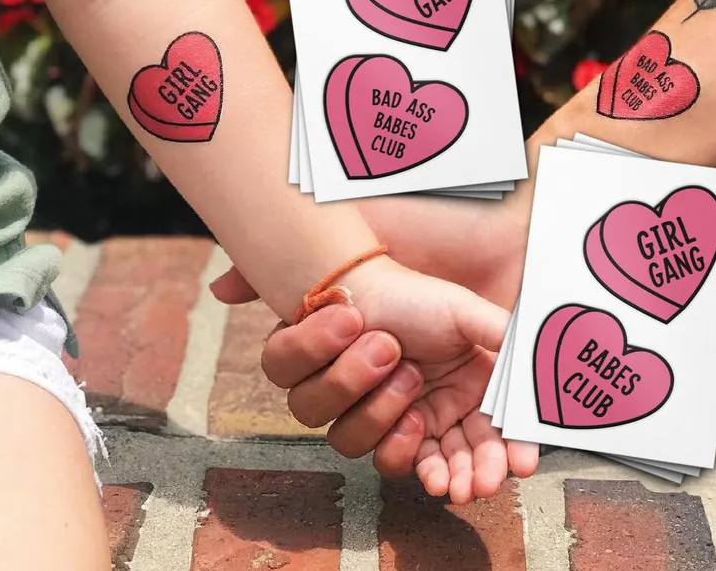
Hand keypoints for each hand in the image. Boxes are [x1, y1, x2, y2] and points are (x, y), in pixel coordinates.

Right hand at [212, 193, 538, 500]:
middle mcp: (364, 380)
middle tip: (397, 357)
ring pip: (376, 450)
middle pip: (330, 422)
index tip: (354, 318)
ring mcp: (408, 403)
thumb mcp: (357, 248)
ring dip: (396, 442)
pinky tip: (459, 468)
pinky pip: (438, 461)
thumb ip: (291, 264)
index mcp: (336, 345)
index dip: (312, 352)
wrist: (496, 250)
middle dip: (358, 393)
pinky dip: (448, 467)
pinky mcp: (456, 417)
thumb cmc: (424, 251)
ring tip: (421, 420)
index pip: (292, 372)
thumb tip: (219, 287)